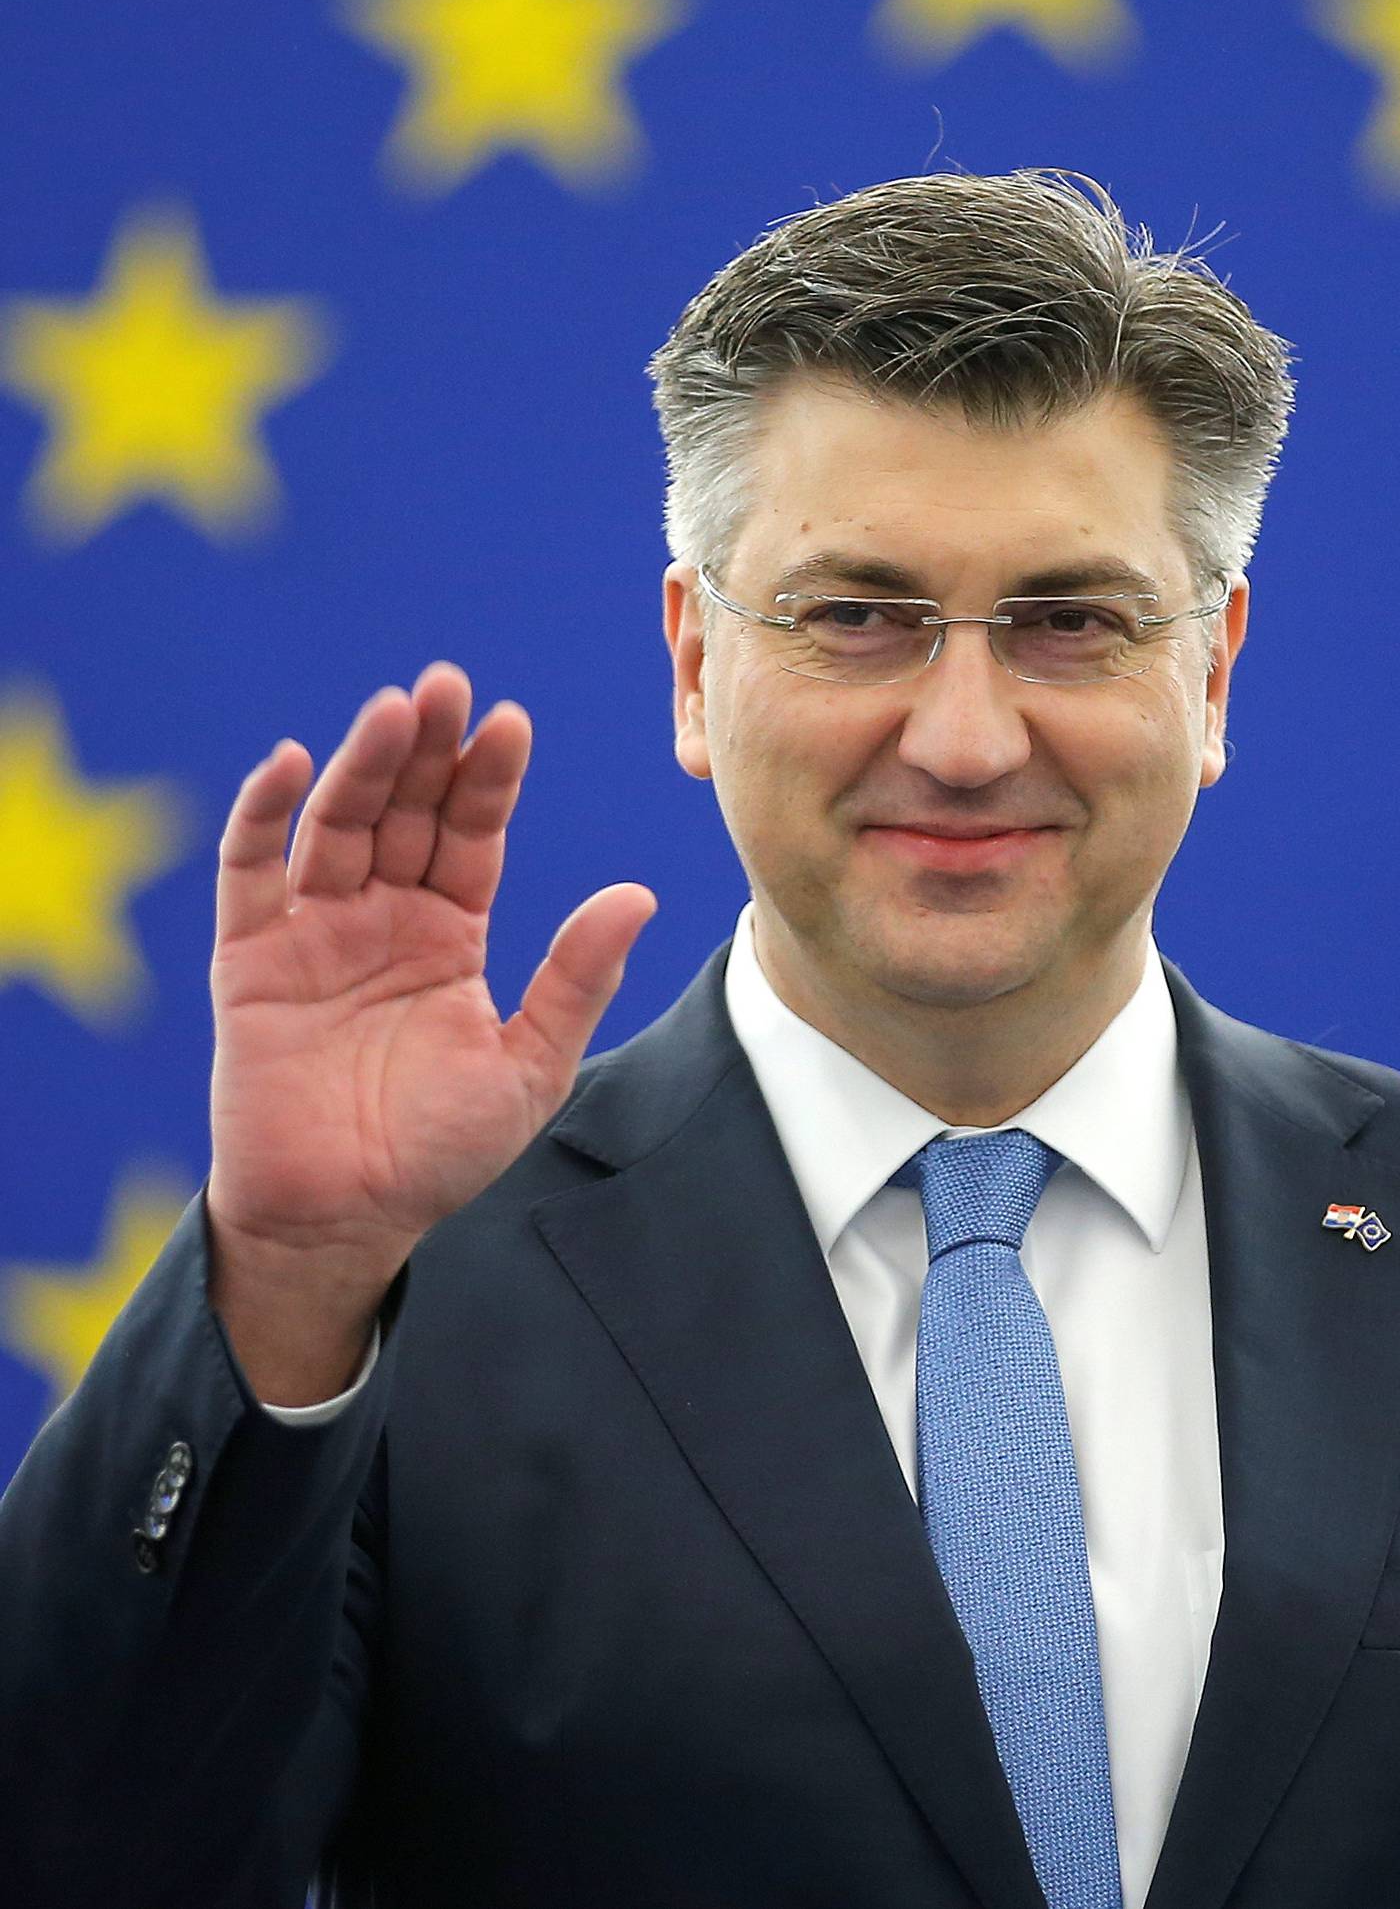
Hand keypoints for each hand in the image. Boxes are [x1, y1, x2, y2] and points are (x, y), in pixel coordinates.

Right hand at [206, 663, 656, 1276]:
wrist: (345, 1222)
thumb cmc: (439, 1152)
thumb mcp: (528, 1066)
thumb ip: (576, 979)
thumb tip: (639, 894)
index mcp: (450, 932)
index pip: (471, 834)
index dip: (487, 780)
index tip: (510, 723)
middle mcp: (383, 916)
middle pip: (405, 812)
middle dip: (427, 750)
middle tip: (447, 686)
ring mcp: (314, 932)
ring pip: (337, 826)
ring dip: (362, 765)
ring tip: (393, 711)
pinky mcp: (250, 960)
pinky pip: (249, 876)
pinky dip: (260, 817)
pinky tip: (287, 762)